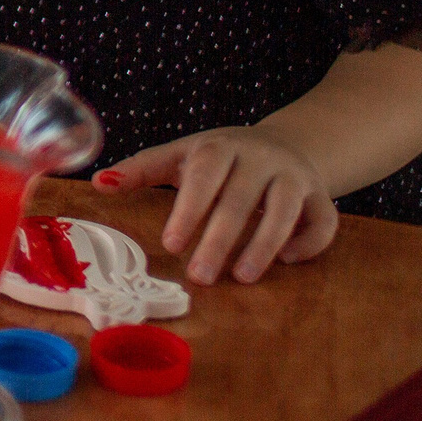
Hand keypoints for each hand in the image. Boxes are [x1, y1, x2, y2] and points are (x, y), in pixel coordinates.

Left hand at [95, 125, 337, 283]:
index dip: (188, 209)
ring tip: (242, 276)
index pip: (203, 176)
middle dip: (219, 239)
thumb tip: (98, 183)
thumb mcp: (181, 156)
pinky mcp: (321, 195)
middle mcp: (260, 158)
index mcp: (220, 147)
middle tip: (200, 275)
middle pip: (240, 199)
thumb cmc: (221, 158)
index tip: (171, 244)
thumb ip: (143, 169)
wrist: (286, 144)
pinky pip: (323, 221)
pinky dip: (308, 242)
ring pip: (285, 210)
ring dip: (264, 245)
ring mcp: (294, 176)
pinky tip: (287, 261)